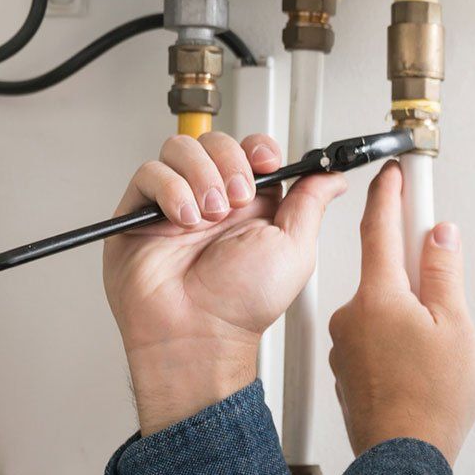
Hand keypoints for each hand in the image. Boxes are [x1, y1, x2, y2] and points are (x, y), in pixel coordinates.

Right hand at [103, 132, 348, 432]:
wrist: (199, 332)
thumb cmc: (245, 304)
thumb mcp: (295, 249)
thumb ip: (311, 203)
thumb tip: (333, 175)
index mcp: (252, 206)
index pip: (250, 150)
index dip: (257, 148)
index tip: (266, 163)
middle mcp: (214, 200)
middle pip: (216, 141)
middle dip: (231, 162)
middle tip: (237, 198)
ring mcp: (176, 203)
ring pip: (181, 149)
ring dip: (201, 175)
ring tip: (209, 214)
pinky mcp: (141, 211)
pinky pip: (149, 172)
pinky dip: (170, 189)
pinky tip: (184, 219)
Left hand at [328, 161, 474, 463]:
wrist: (404, 458)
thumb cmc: (431, 401)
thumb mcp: (455, 327)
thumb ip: (445, 274)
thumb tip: (439, 236)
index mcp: (379, 296)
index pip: (379, 227)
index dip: (389, 194)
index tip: (394, 173)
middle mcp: (352, 315)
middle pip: (386, 275)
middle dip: (416, 279)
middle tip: (445, 304)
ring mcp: (345, 345)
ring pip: (382, 312)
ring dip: (408, 317)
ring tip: (437, 352)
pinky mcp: (347, 371)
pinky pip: (374, 341)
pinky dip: (396, 343)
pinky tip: (418, 368)